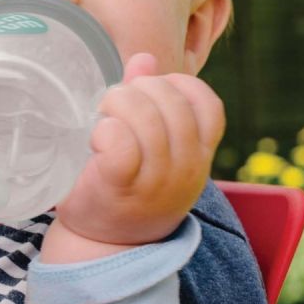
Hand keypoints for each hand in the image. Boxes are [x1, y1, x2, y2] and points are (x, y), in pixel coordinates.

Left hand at [47, 53, 224, 258]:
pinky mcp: (120, 186)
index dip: (176, 85)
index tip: (148, 95)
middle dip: (136, 90)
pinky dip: (105, 131)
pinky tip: (96, 140)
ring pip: (145, 117)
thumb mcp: (151, 146)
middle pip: (171, 102)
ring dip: (115, 105)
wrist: (104, 244)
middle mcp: (186, 167)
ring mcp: (156, 180)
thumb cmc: (128, 186)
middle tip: (112, 105)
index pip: (208, 103)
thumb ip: (149, 100)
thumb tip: (145, 58)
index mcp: (199, 153)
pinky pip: (120, 142)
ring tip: (101, 118)